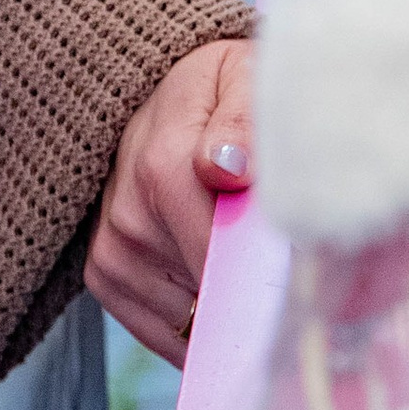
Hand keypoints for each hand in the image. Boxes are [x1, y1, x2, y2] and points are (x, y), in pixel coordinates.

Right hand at [85, 36, 253, 366]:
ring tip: (241, 258)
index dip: (268, 284)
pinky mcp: (105, 273)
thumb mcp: (242, 77)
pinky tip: (214, 282)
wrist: (159, 87)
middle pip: (212, 297)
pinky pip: (163, 332)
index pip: (221, 264)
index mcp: (164, 168)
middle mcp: (130, 217)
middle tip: (284, 264)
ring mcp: (113, 250)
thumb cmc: (218, 87)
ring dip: (225, 306)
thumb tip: (229, 167)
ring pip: (192, 322)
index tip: (303, 284)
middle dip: (253, 294)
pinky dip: (197, 322)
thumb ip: (244, 120)